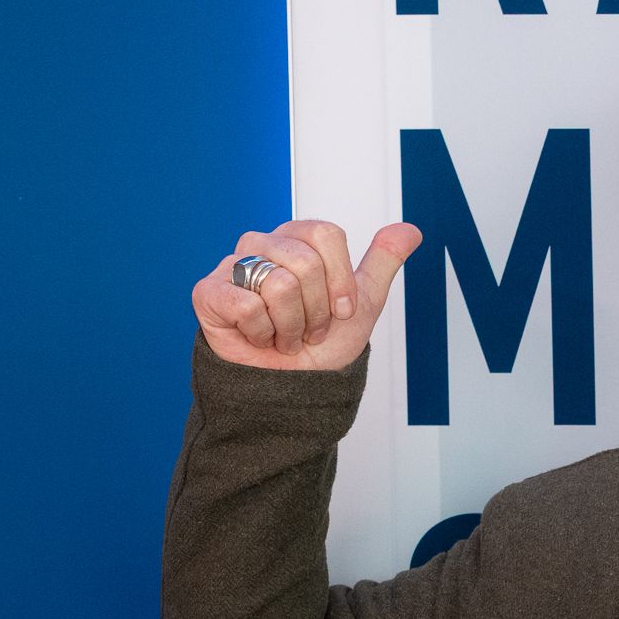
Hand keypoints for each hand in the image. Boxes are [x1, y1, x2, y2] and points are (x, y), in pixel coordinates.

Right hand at [192, 219, 421, 371]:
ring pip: (278, 284)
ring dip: (292, 326)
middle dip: (317, 310)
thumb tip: (410, 229)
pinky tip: (258, 339)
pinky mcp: (208, 293)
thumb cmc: (320, 346)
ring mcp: (231, 266)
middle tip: (307, 329)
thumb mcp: (362, 304)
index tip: (340, 310)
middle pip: (305, 262)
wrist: (292, 389)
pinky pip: (247, 306)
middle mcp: (261, 245)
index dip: (340, 279)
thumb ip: (382, 262)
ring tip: (284, 336)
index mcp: (295, 240)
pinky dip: (263, 334)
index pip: (325, 234)